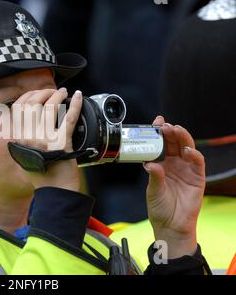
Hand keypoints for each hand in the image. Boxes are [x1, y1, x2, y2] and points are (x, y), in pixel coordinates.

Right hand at [11, 88, 82, 191]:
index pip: (19, 108)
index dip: (29, 96)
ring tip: (63, 93)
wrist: (55, 192)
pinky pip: (69, 117)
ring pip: (50, 107)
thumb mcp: (24, 156)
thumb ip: (23, 139)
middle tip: (54, 92)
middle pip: (34, 104)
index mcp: (19, 138)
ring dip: (58, 95)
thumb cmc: (43, 176)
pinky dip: (75, 104)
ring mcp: (45, 139)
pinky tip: (78, 97)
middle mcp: (29, 137)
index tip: (37, 93)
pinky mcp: (62, 142)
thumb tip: (29, 120)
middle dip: (44, 92)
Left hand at [144, 116, 205, 258]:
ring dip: (182, 138)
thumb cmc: (160, 207)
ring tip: (175, 130)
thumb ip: (154, 175)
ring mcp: (186, 169)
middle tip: (165, 125)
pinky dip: (193, 154)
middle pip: (174, 143)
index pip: (161, 144)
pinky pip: (197, 162)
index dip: (159, 132)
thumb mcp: (152, 190)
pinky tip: (187, 150)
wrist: (170, 225)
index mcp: (162, 164)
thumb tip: (150, 163)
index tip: (156, 122)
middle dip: (170, 132)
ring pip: (186, 148)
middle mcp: (174, 164)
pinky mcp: (198, 177)